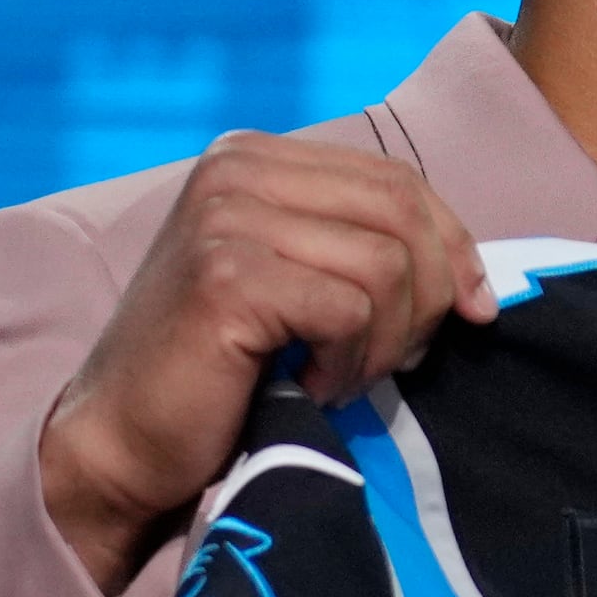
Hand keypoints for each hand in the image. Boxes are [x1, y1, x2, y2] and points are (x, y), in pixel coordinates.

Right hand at [38, 132, 495, 592]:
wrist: (122, 439)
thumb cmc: (219, 371)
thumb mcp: (295, 282)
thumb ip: (361, 248)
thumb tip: (474, 279)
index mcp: (254, 156)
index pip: (396, 179)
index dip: (452, 245)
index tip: (473, 310)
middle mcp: (234, 170)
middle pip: (401, 212)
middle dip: (429, 296)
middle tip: (398, 361)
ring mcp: (225, 219)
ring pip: (386, 265)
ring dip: (384, 342)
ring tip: (339, 377)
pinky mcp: (227, 278)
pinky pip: (349, 311)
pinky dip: (347, 364)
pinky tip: (307, 386)